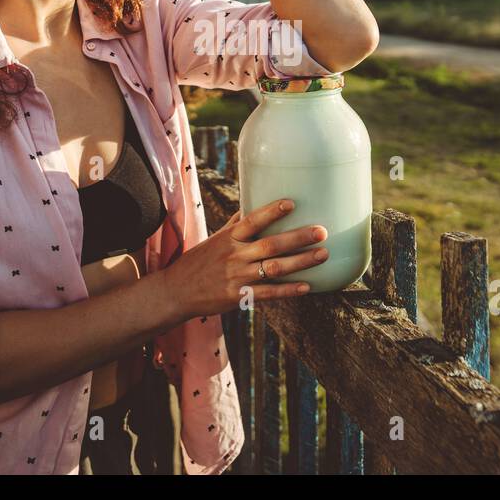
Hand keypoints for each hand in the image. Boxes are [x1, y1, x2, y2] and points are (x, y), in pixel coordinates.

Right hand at [156, 197, 328, 320]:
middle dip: (298, 237)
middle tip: (322, 231)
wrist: (176, 292)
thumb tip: (251, 206)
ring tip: (323, 254)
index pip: (252, 220)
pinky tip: (306, 286)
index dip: (272, 211)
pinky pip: (268, 293)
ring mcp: (237, 276)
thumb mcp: (214, 240)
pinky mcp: (238, 297)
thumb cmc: (197, 262)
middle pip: (271, 244)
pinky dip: (288, 290)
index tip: (292, 203)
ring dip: (301, 262)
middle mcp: (235, 255)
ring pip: (274, 268)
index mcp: (229, 237)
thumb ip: (235, 225)